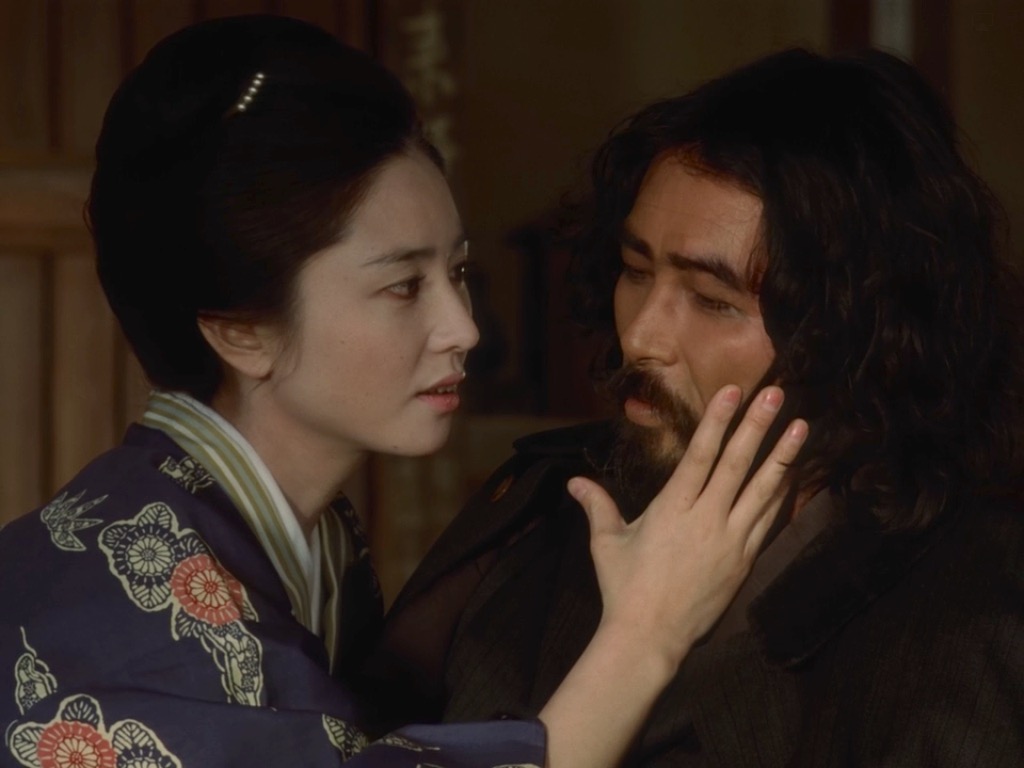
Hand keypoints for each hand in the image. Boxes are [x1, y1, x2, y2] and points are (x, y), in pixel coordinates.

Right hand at [568, 384, 807, 670]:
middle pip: (737, 465)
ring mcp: (730, 541)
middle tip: (776, 394)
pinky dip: (781, 495)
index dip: (717, 421)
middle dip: (757, 426)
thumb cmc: (623, 587)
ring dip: (783, 456)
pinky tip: (791, 474)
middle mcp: (706, 520)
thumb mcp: (606, 542)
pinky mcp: (743, 562)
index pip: (700, 455)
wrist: (649, 637)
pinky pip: (767, 521)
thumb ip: (597, 506)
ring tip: (802, 426)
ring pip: (763, 490)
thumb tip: (573, 482)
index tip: (732, 392)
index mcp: (672, 509)